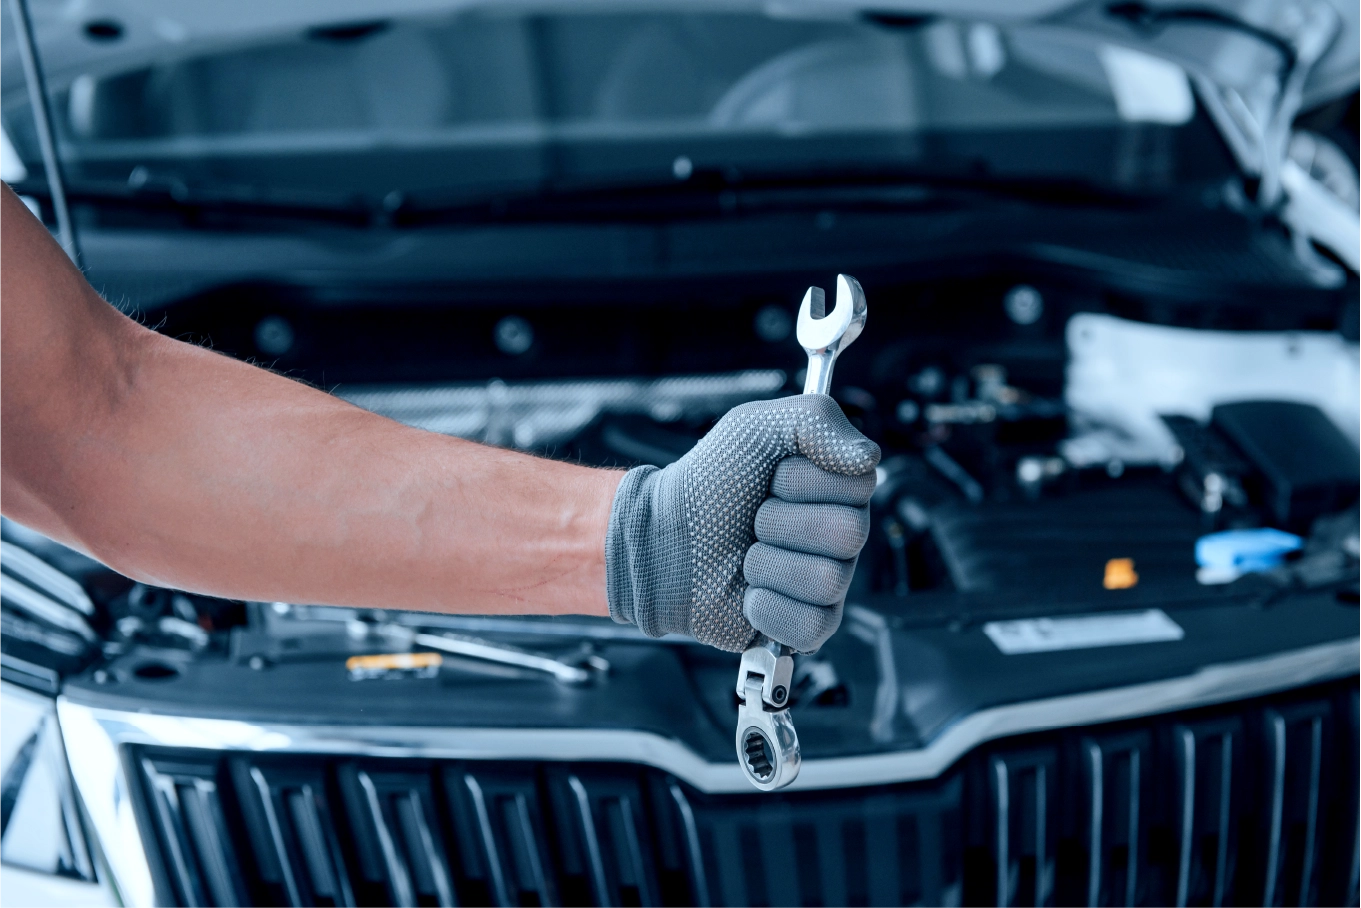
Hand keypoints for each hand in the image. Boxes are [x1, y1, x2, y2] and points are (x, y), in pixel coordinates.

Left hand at [605, 394, 878, 651]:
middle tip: (753, 519)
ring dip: (768, 564)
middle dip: (781, 522)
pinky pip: (811, 625)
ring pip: (827, 579)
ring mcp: (825, 584)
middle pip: (848, 534)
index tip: (772, 477)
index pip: (859, 486)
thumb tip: (868, 455)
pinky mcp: (804, 626)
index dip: (804, 481)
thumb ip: (817, 420)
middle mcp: (839, 536)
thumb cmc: (706, 483)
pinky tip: (748, 593)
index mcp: (836, 489)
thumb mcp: (755, 426)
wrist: (662, 538)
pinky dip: (767, 608)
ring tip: (746, 555)